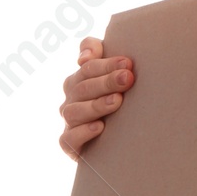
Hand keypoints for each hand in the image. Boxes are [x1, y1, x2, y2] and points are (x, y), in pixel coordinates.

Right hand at [59, 36, 134, 157]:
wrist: (118, 144)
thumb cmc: (115, 100)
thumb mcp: (108, 71)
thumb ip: (93, 49)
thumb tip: (83, 57)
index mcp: (77, 81)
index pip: (87, 68)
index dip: (106, 64)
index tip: (127, 64)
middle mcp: (71, 100)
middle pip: (82, 87)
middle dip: (106, 82)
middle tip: (127, 79)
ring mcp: (69, 123)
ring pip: (74, 112)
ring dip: (96, 105)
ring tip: (117, 101)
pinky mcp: (69, 146)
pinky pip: (69, 139)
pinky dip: (83, 133)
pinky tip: (100, 127)